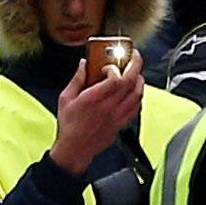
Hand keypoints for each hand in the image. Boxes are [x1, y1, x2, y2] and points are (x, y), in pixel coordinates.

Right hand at [49, 50, 144, 177]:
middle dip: (135, 66)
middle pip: (130, 83)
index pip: (115, 80)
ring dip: (139, 80)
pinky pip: (137, 107)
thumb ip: (77, 79)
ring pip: (137, 95)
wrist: (76, 148)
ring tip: (135, 72)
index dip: (116, 68)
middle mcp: (109, 107)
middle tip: (134, 56)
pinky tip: (135, 90)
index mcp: (94, 99)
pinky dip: (139, 96)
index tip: (110, 65)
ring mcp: (118, 116)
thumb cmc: (69, 125)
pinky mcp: (122, 123)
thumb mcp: (66, 98)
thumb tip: (83, 65)